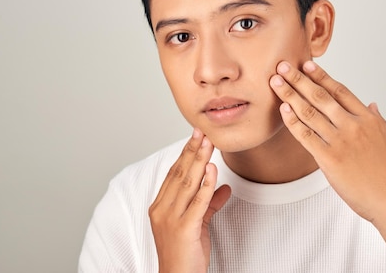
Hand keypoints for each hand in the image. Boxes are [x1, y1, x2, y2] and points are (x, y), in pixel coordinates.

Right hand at [149, 129, 231, 272]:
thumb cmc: (185, 255)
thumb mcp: (198, 225)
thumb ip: (209, 205)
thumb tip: (224, 189)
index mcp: (160, 207)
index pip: (174, 174)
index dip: (185, 154)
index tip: (196, 137)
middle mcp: (163, 210)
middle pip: (179, 173)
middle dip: (192, 150)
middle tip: (201, 131)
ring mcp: (172, 219)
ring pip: (187, 183)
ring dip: (199, 160)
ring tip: (208, 143)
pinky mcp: (185, 229)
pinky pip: (197, 202)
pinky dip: (206, 184)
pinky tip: (212, 170)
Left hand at [269, 60, 385, 222]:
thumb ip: (379, 120)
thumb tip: (372, 105)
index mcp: (368, 119)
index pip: (340, 91)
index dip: (321, 76)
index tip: (306, 65)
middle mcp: (353, 126)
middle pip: (320, 96)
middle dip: (299, 79)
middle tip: (283, 66)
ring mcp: (340, 141)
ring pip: (309, 112)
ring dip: (290, 95)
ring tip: (276, 83)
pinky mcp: (329, 159)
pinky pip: (305, 136)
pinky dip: (292, 121)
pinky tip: (283, 110)